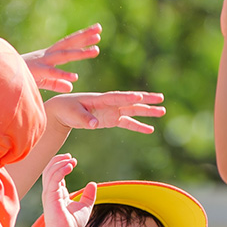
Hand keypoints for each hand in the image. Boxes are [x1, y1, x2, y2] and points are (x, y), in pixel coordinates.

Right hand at [23, 24, 102, 91]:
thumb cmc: (18, 78)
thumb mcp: (41, 80)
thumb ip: (57, 82)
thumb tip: (72, 85)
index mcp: (48, 56)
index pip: (67, 44)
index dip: (82, 38)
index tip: (97, 33)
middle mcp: (46, 55)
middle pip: (67, 43)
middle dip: (83, 36)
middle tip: (99, 28)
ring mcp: (41, 62)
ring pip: (63, 55)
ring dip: (79, 53)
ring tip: (96, 50)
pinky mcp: (35, 72)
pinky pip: (50, 73)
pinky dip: (62, 75)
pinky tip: (74, 77)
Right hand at [41, 153, 97, 226]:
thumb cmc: (71, 224)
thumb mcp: (85, 207)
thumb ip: (89, 196)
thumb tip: (92, 184)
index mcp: (57, 192)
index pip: (55, 173)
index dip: (62, 164)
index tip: (72, 160)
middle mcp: (51, 191)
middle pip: (49, 169)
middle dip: (58, 160)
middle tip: (70, 157)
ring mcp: (49, 193)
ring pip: (49, 171)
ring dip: (60, 163)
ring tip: (71, 161)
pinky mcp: (50, 196)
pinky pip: (53, 178)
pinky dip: (61, 170)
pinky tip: (69, 166)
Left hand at [45, 90, 166, 134]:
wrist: (63, 110)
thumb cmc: (67, 108)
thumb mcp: (73, 113)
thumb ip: (84, 118)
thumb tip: (94, 124)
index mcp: (100, 99)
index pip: (116, 98)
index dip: (127, 97)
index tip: (139, 97)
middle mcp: (109, 103)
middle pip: (131, 101)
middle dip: (146, 100)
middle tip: (161, 98)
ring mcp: (112, 111)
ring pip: (133, 110)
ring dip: (147, 111)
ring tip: (163, 111)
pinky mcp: (111, 119)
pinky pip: (128, 122)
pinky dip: (138, 126)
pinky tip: (150, 129)